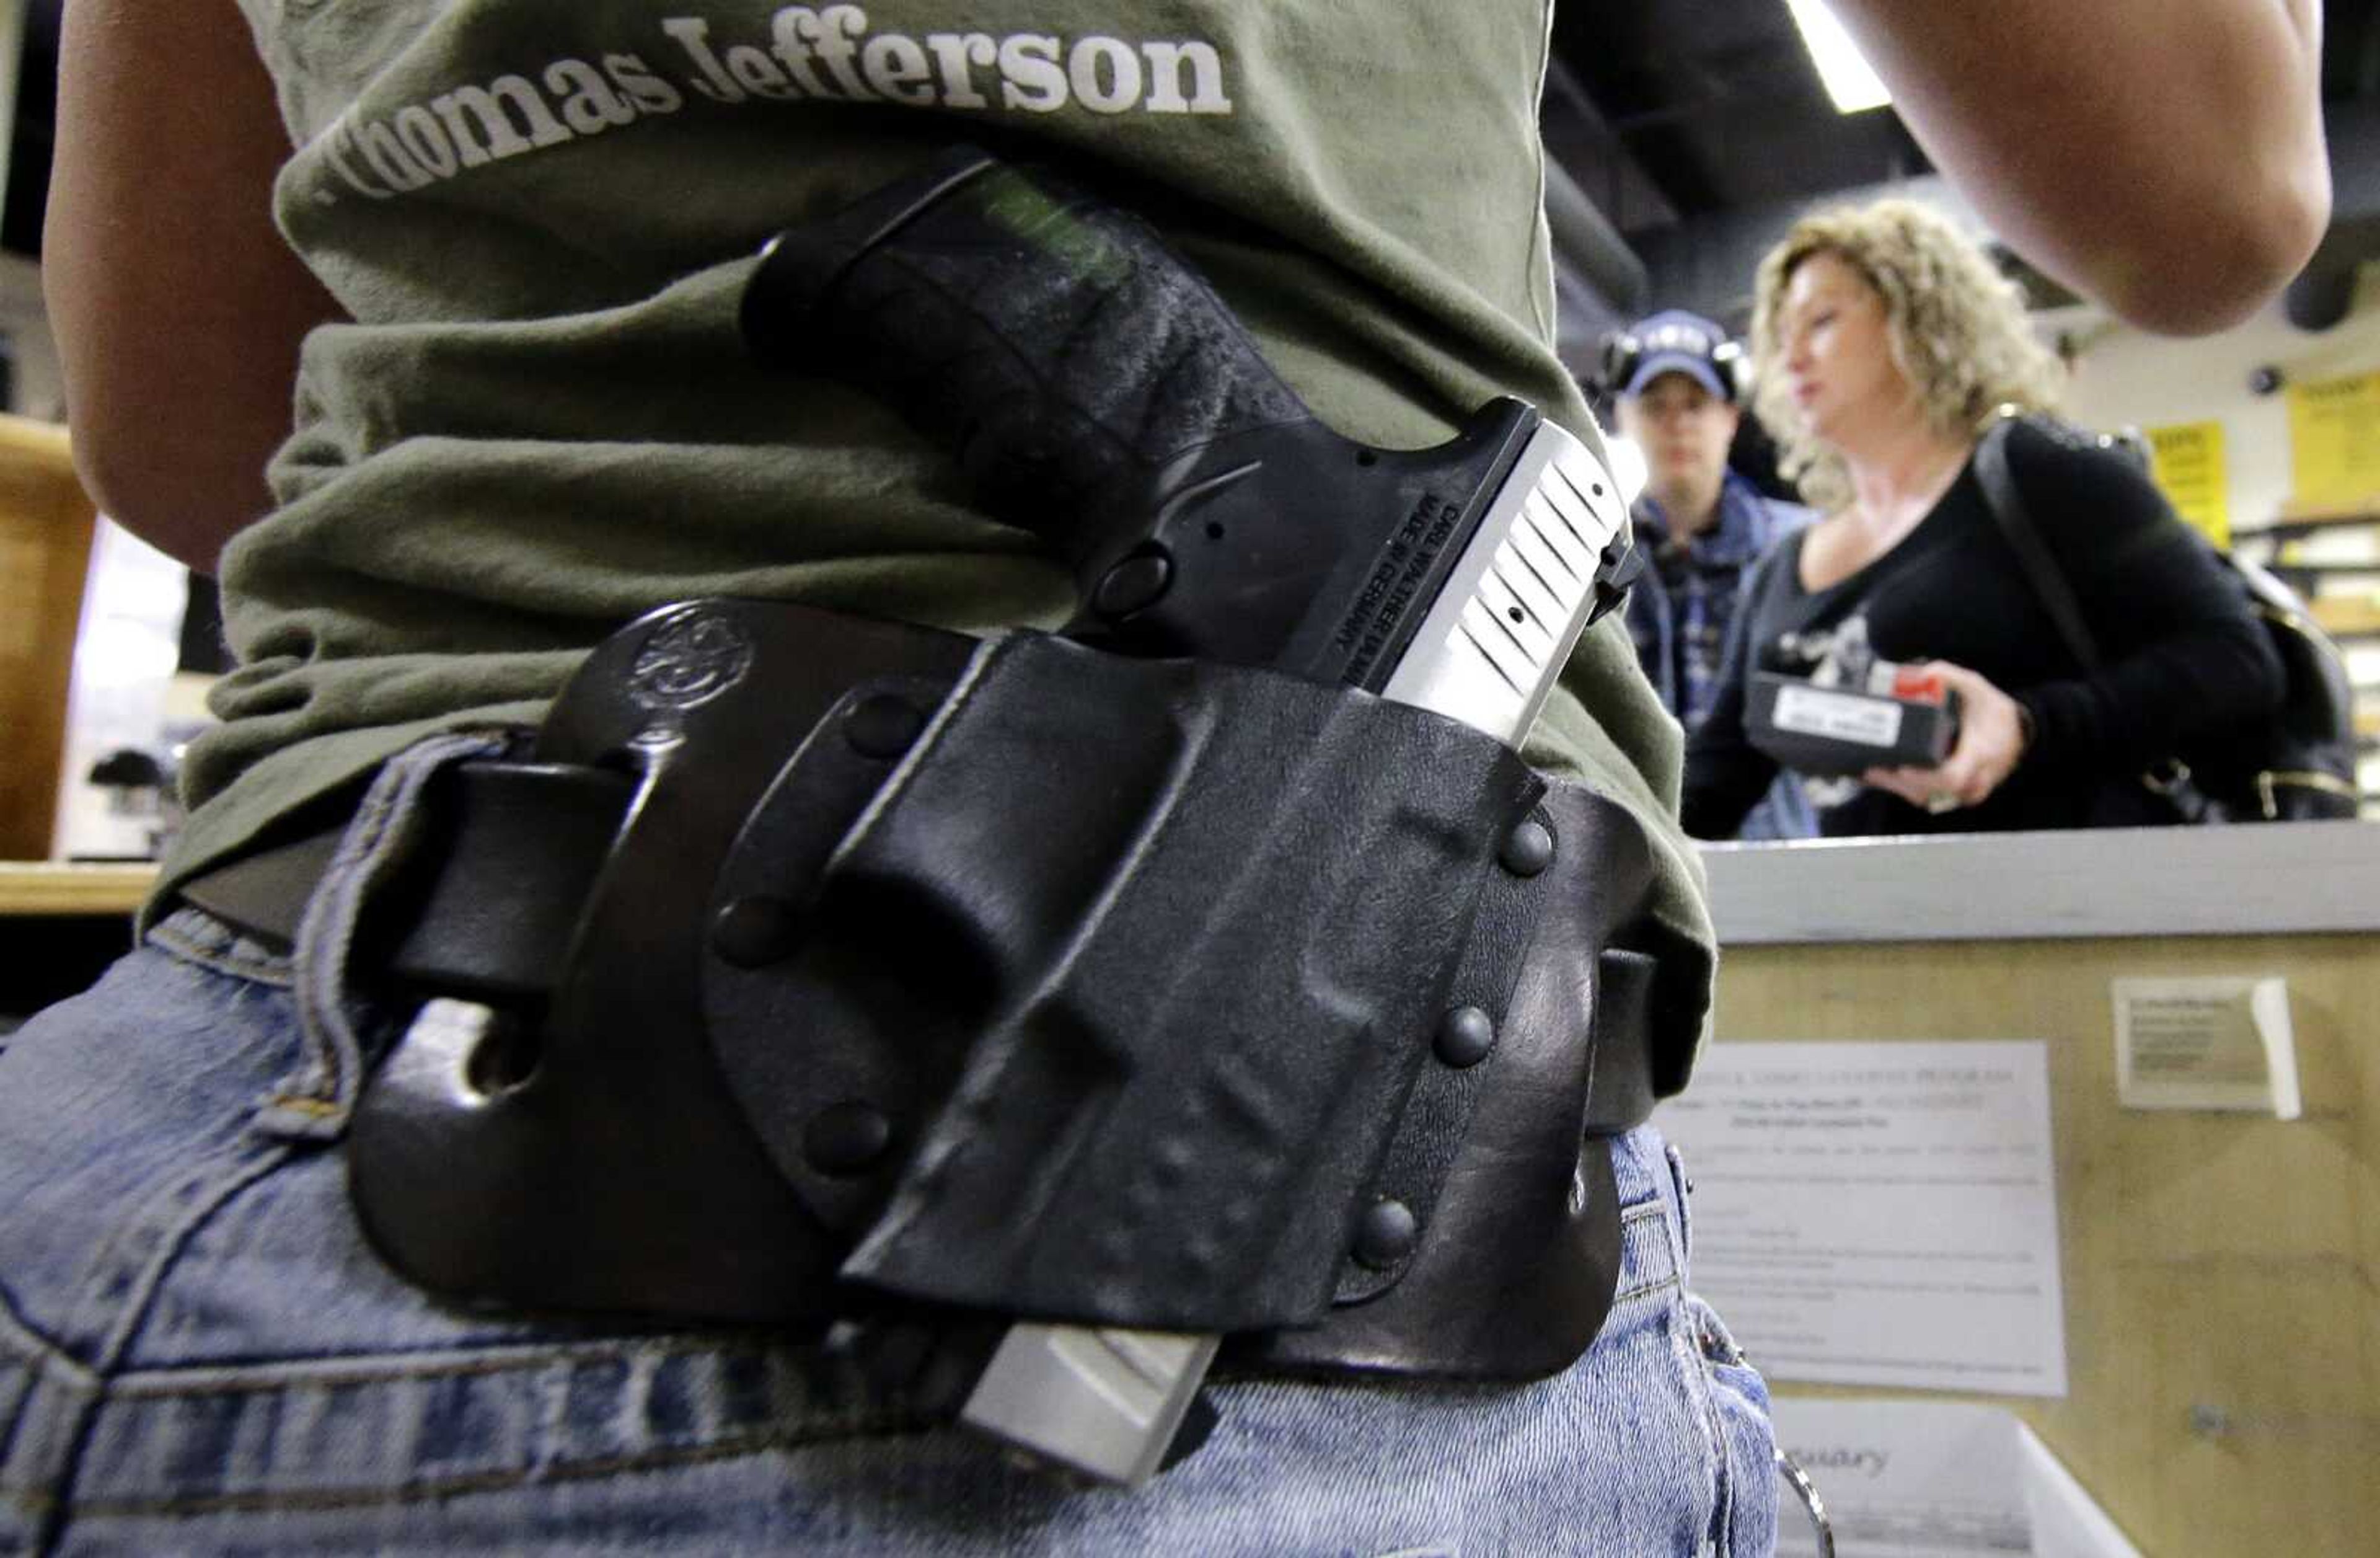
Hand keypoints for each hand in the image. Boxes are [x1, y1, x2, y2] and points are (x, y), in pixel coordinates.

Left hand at [1862, 660, 2030, 814]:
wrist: (2016, 734)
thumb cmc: (1994, 712)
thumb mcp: (1977, 687)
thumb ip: (1950, 676)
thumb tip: (1921, 673)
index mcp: (1980, 753)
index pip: (1951, 776)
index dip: (1924, 777)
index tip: (1902, 768)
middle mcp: (1974, 778)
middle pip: (1931, 792)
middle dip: (1898, 783)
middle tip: (1872, 770)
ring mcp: (1965, 790)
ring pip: (1926, 798)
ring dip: (1898, 788)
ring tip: (1872, 772)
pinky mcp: (1956, 794)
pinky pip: (1928, 797)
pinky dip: (1905, 789)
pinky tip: (1884, 777)